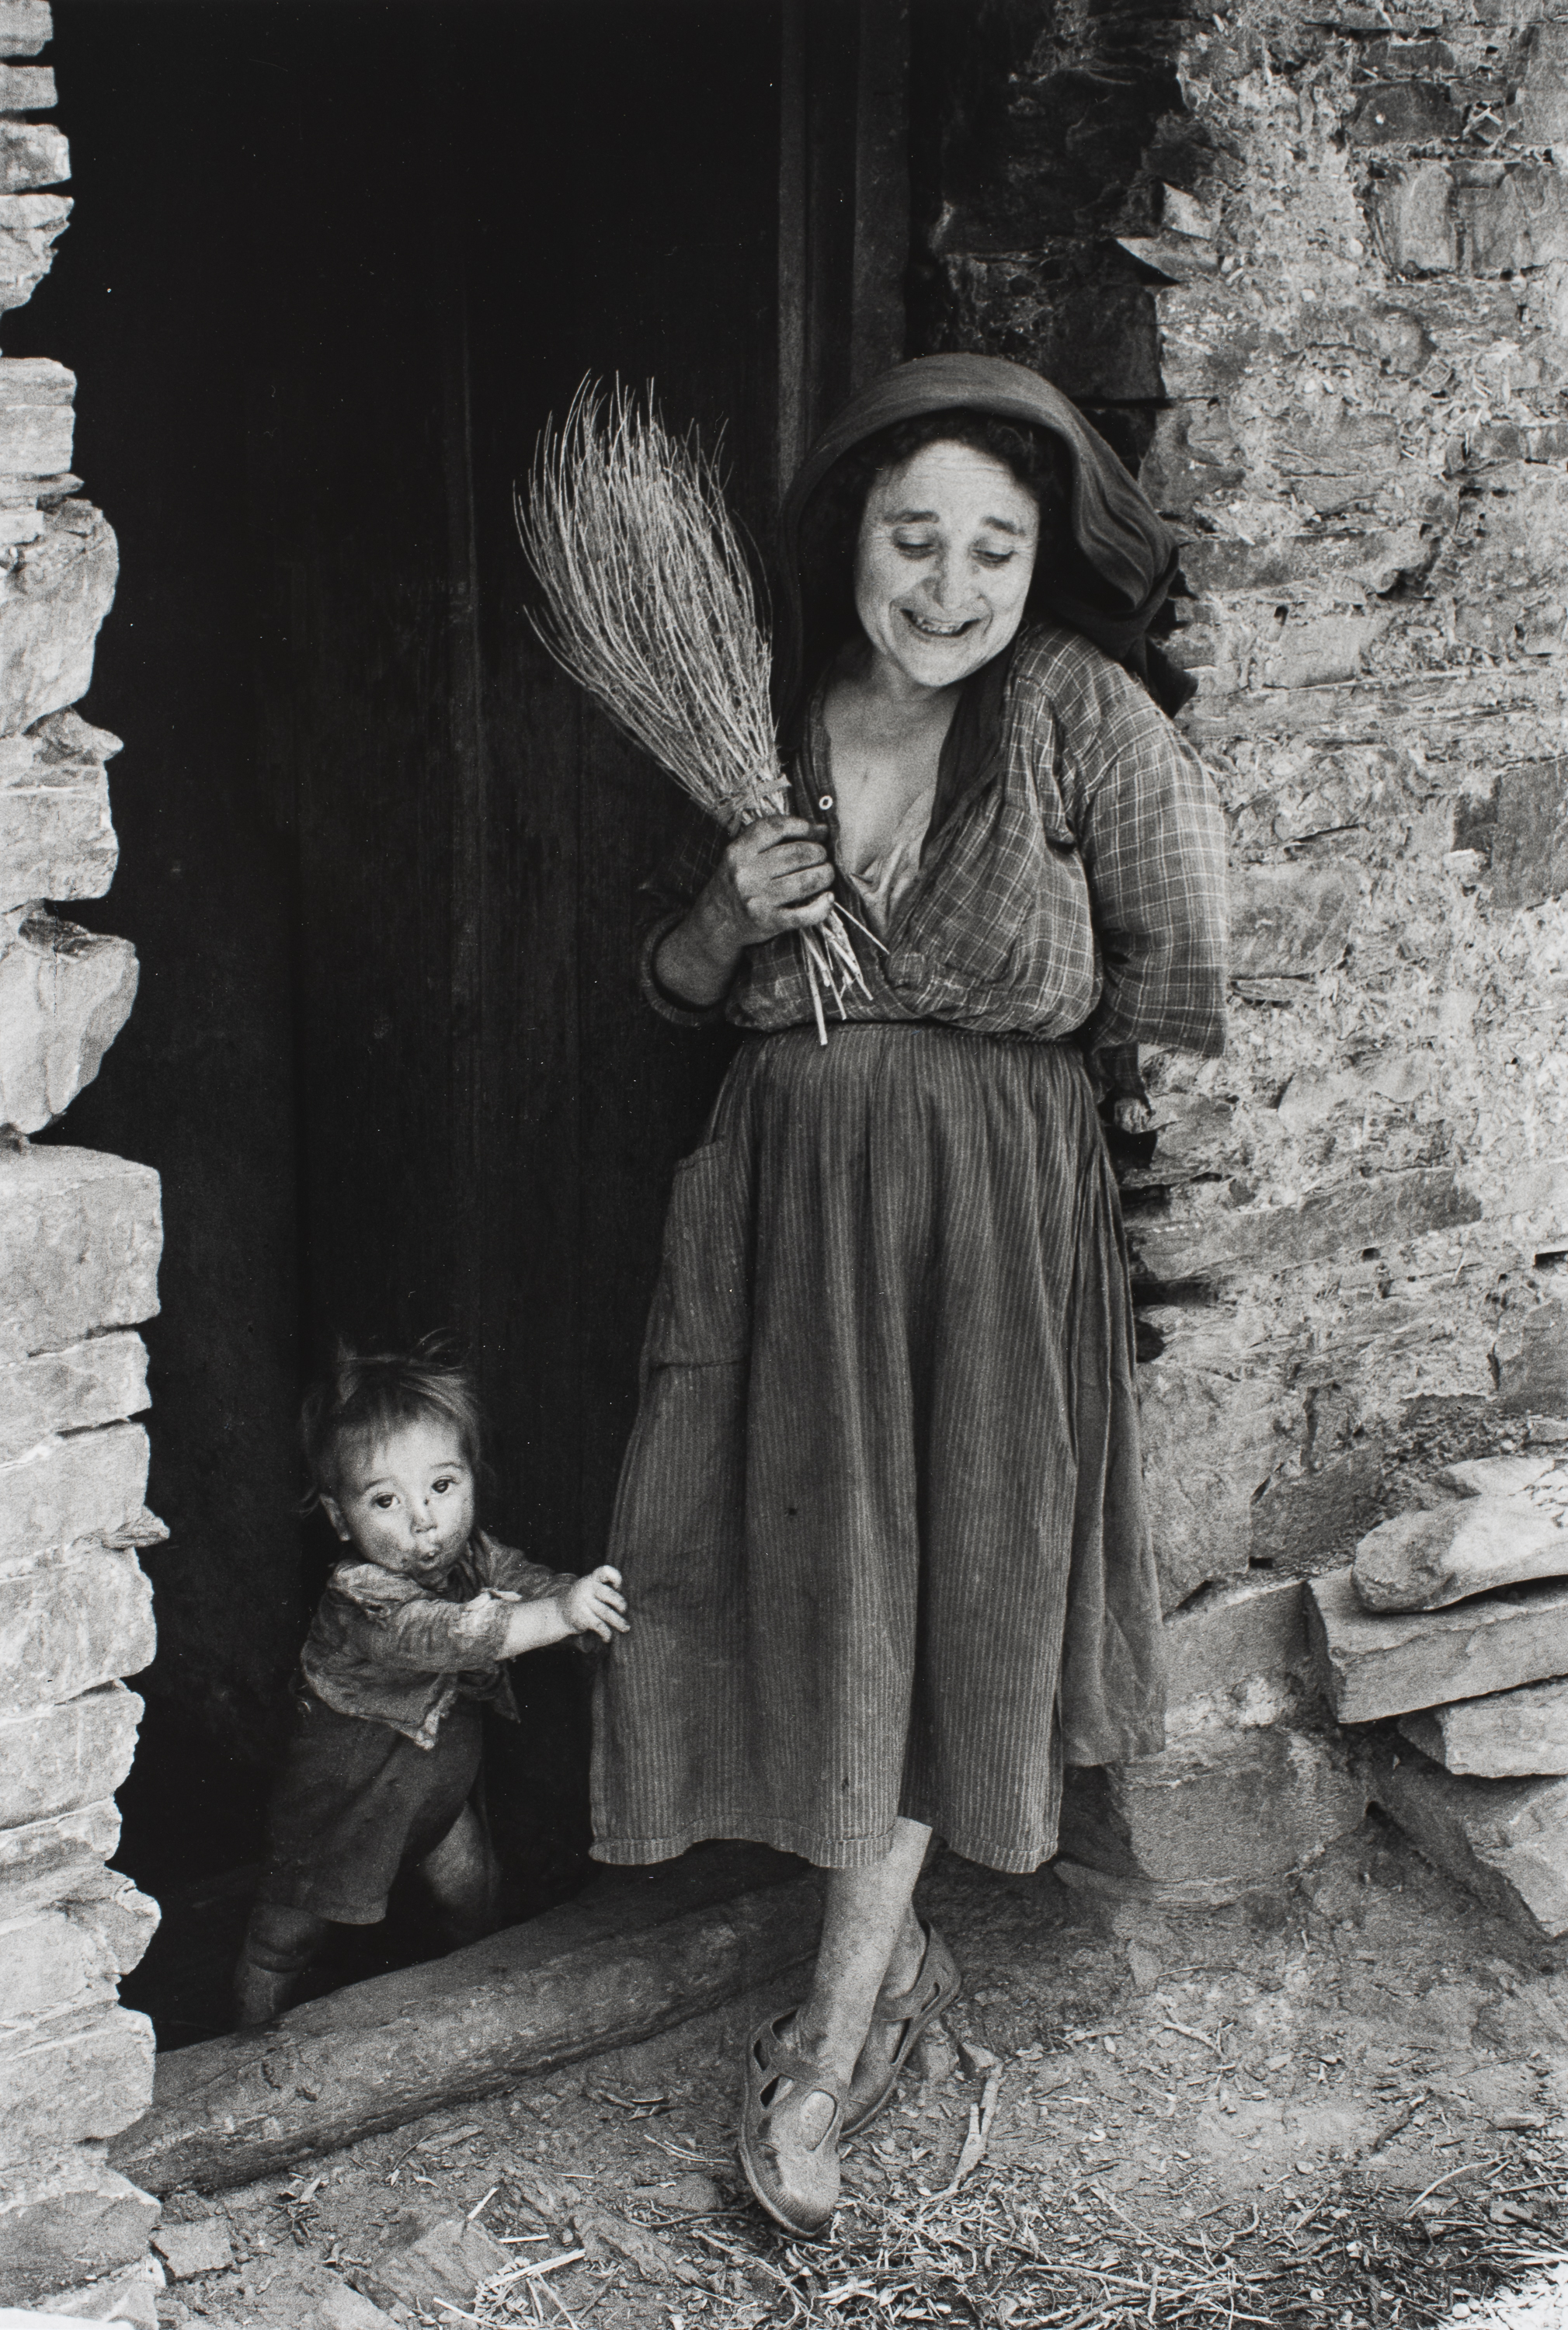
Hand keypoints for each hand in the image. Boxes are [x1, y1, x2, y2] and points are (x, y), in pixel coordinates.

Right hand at [561, 1565, 629, 1641]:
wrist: (559, 1613)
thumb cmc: (584, 1600)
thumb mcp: (591, 1588)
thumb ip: (606, 1588)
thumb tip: (629, 1600)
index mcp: (591, 1579)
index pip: (605, 1571)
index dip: (616, 1578)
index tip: (618, 1587)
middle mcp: (587, 1588)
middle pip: (610, 1595)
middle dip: (621, 1604)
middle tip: (623, 1611)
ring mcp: (583, 1602)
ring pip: (607, 1613)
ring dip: (619, 1622)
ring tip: (626, 1628)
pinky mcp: (581, 1616)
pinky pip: (599, 1625)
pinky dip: (606, 1633)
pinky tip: (608, 1638)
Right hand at [704, 817, 835, 948]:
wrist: (716, 921)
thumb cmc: (737, 882)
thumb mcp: (742, 854)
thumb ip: (773, 839)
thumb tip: (821, 830)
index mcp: (739, 851)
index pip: (777, 828)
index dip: (804, 827)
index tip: (817, 832)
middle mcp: (746, 873)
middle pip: (797, 854)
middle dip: (818, 853)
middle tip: (822, 857)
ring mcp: (758, 899)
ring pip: (805, 881)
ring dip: (824, 875)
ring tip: (826, 874)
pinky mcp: (769, 921)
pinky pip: (804, 914)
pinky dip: (822, 906)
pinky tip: (827, 898)